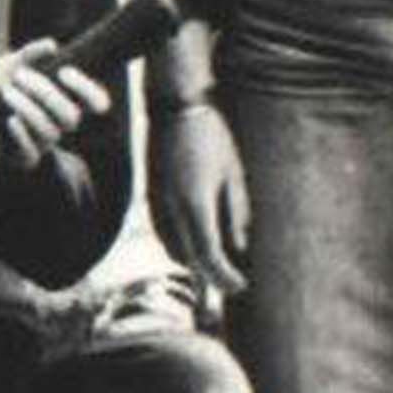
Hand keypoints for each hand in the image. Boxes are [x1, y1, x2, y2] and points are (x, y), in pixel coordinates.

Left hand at [0, 37, 111, 169]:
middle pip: (71, 116)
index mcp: (64, 99)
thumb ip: (29, 55)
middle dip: (46, 93)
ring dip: (28, 108)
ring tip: (6, 91)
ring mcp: (44, 142)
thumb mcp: (8, 65)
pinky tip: (10, 119)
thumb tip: (51, 45)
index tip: (64, 71)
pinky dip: (22, 134)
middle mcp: (60, 124)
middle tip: (19, 75)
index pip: (96, 102)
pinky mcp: (25, 158)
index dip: (88, 89)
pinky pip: (32, 152)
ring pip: (49, 130)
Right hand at [147, 99, 247, 295]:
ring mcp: (157, 202)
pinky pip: (164, 233)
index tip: (241, 285)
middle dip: (212, 276)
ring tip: (218, 263)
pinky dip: (180, 245)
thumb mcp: (233, 174)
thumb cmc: (211, 136)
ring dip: (194, 262)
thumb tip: (237, 246)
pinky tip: (196, 240)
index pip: (208, 256)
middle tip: (233, 281)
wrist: (173, 107)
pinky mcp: (151, 195)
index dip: (225, 277)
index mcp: (196, 203)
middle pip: (189, 259)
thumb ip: (235, 213)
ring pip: (173, 249)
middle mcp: (172, 208)